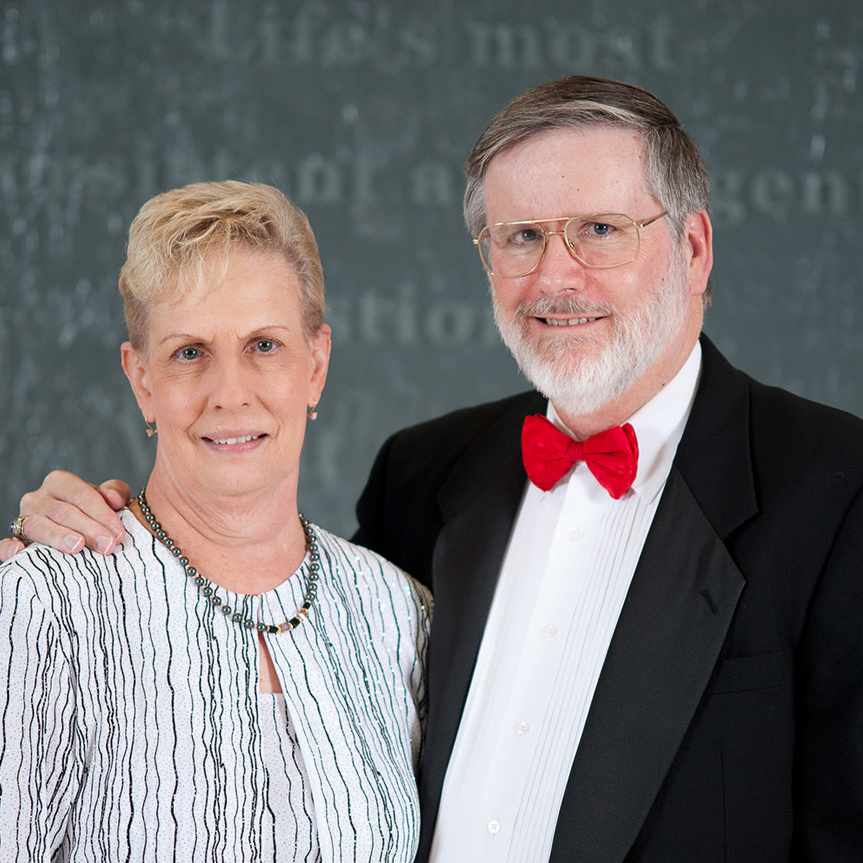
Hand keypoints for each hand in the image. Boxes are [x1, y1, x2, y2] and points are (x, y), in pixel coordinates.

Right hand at [0, 472, 130, 561]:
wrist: (75, 530)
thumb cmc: (92, 513)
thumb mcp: (106, 499)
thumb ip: (115, 492)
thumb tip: (114, 498)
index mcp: (59, 482)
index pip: (81, 494)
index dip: (102, 513)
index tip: (118, 534)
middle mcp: (37, 498)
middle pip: (63, 511)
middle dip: (88, 529)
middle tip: (107, 545)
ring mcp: (23, 519)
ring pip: (37, 525)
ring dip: (58, 536)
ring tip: (77, 546)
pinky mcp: (13, 540)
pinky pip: (4, 544)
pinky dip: (9, 548)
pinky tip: (20, 551)